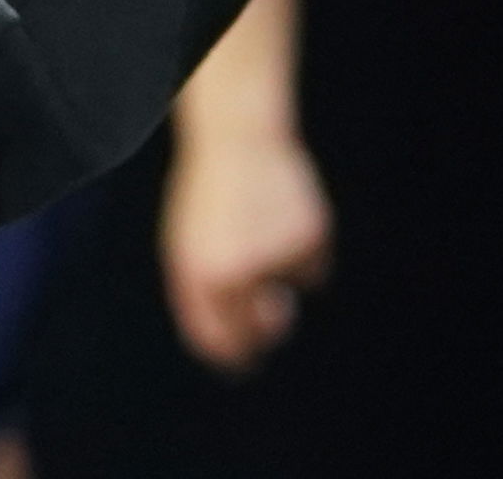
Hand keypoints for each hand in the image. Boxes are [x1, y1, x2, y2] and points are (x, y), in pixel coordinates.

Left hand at [160, 120, 333, 372]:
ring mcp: (275, 254)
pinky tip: (288, 217)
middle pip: (262, 328)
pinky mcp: (310, 237)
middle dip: (269, 330)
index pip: (218, 338)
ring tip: (266, 228)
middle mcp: (237, 273)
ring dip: (283, 271)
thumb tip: (236, 342)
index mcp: (199, 279)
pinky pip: (314, 266)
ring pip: (292, 289)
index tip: (245, 362)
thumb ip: (205, 297)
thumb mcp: (188, 250)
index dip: (232, 356)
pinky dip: (305, 251)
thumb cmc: (207, 199)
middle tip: (276, 321)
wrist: (238, 141)